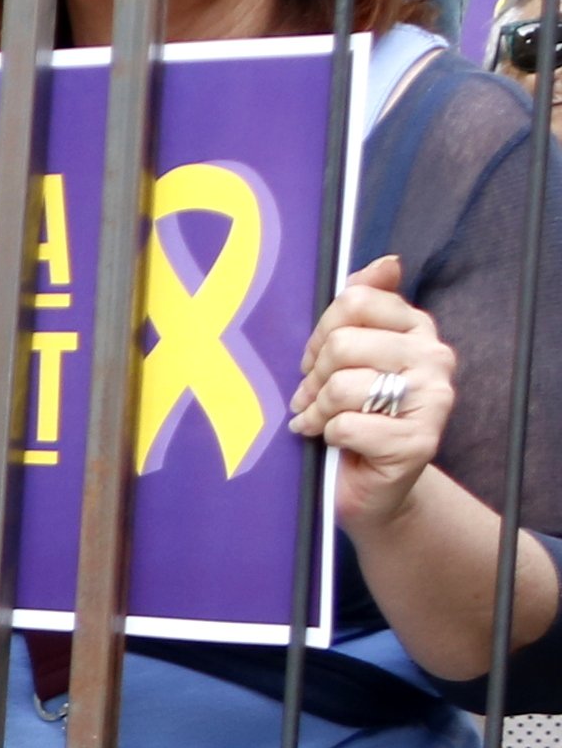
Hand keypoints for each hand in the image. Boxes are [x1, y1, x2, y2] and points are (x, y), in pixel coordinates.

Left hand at [294, 255, 456, 524]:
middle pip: (342, 344)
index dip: (321, 333)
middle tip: (312, 397)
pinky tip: (335, 442)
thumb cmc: (355, 414)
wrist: (373, 485)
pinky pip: (347, 426)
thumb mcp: (352, 355)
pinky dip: (329, 437)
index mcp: (417, 329)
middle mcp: (435, 358)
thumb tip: (387, 262)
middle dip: (314, 376)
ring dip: (317, 410)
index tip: (317, 359)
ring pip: (342, 386)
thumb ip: (365, 306)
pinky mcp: (418, 443)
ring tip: (319, 420)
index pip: (356, 302)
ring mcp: (433, 401)